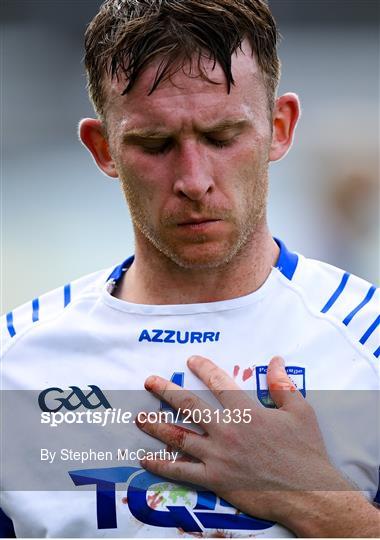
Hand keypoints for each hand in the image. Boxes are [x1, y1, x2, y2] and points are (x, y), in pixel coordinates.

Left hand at [137, 355, 378, 536]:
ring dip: (156, 426)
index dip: (204, 368)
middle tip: (150, 381)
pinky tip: (145, 459)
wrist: (309, 493)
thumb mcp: (300, 411)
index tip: (191, 360)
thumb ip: (283, 385)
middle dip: (166, 391)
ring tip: (139, 417)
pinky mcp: (215, 479)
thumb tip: (276, 361)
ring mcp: (218, 456)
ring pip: (179, 437)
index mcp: (247, 412)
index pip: (219, 382)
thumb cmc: (305, 451)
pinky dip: (161, 465)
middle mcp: (227, 431)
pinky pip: (182, 471)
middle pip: (189, 406)